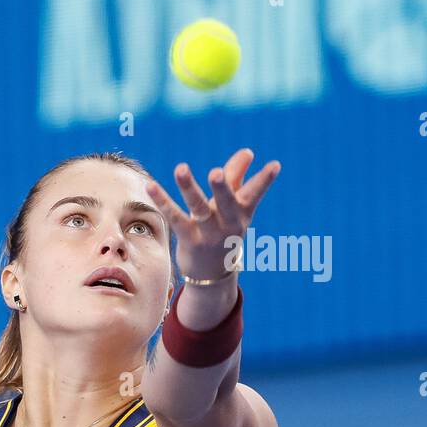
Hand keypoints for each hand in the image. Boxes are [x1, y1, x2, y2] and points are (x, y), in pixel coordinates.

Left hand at [145, 148, 280, 280]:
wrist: (213, 274)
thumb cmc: (224, 230)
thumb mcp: (234, 207)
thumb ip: (237, 176)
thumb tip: (248, 151)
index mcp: (242, 213)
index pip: (254, 194)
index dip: (265, 180)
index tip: (276, 165)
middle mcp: (228, 223)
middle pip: (226, 203)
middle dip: (222, 187)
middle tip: (216, 172)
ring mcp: (209, 233)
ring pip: (199, 209)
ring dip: (190, 188)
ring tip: (181, 168)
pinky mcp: (190, 239)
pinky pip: (176, 218)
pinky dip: (163, 201)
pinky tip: (151, 185)